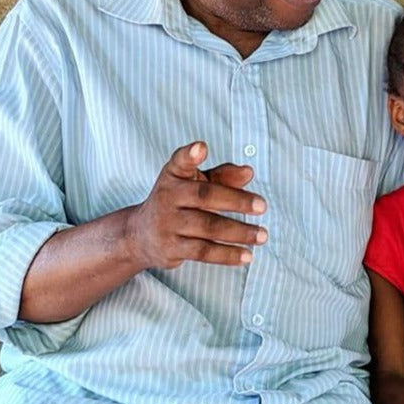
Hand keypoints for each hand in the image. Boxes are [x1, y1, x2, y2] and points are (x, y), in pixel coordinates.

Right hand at [124, 141, 267, 268]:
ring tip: (262, 235)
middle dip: (236, 201)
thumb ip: (222, 176)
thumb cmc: (179, 202)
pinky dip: (227, 254)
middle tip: (263, 206)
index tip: (201, 147)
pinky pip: (203, 252)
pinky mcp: (171, 248)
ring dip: (238, 232)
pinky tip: (247, 256)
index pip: (180, 162)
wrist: (140, 235)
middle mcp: (167, 197)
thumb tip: (248, 172)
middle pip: (204, 196)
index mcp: (174, 175)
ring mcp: (168, 224)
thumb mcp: (196, 183)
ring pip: (207, 227)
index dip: (190, 154)